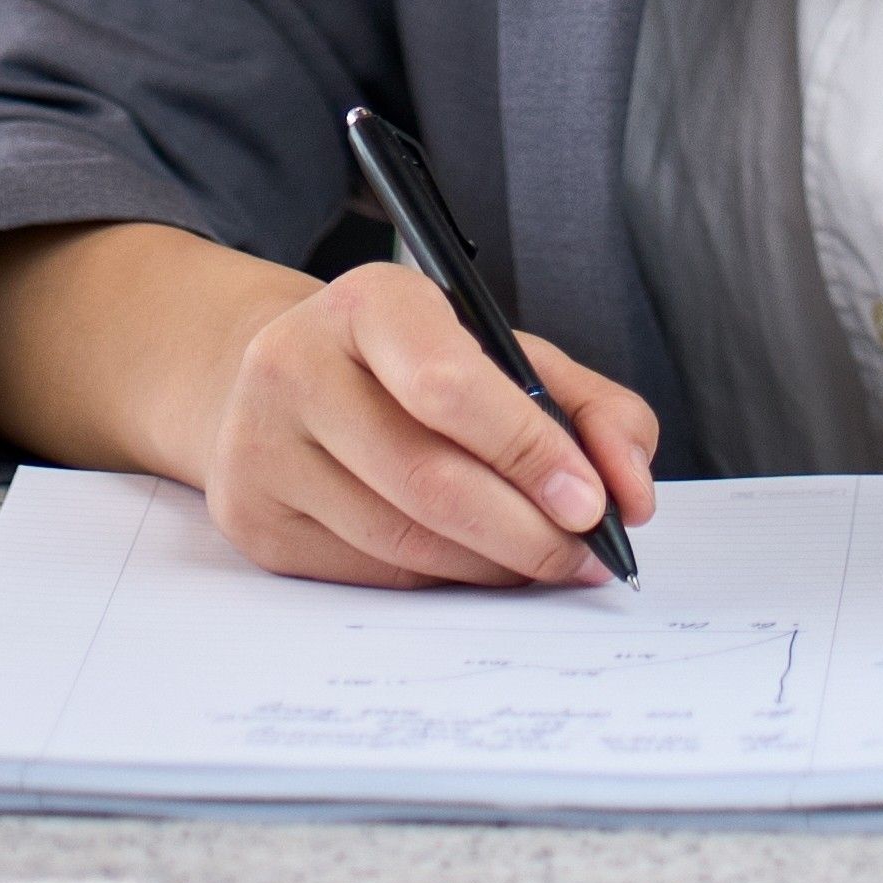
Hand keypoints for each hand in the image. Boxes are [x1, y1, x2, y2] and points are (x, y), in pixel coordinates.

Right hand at [0, 223, 660, 587]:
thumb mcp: (504, 354)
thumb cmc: (414, 366)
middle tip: (585, 555)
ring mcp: (260, 447)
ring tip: (543, 564)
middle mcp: (294, 364)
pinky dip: (439, 580)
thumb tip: (630, 490)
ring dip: (491, 567)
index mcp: (368, 303)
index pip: (447, 384)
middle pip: (426, 478)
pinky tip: (475, 567)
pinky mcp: (252, 518)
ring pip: (400, 539)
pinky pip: (369, 573)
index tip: (594, 502)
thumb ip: (589, 407)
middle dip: (525, 532)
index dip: (528, 451)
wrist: (282, 378)